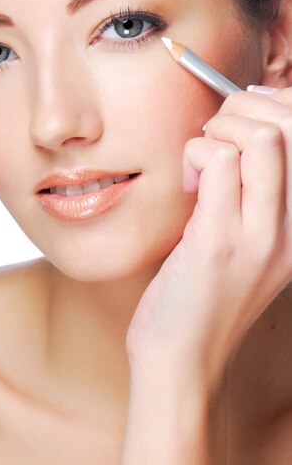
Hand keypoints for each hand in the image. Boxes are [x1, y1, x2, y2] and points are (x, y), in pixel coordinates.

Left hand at [126, 86, 291, 388]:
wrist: (183, 356)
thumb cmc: (206, 294)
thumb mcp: (248, 244)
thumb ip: (254, 196)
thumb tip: (245, 132)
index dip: (274, 108)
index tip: (241, 122)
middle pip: (291, 127)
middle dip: (242, 110)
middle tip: (214, 138)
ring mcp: (260, 235)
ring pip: (259, 136)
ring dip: (217, 133)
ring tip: (201, 164)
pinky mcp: (218, 241)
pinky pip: (219, 163)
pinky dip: (195, 157)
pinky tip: (188, 186)